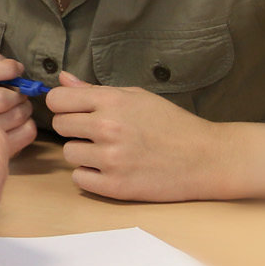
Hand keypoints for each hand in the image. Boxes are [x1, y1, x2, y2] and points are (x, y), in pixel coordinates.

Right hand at [0, 44, 36, 155]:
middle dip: (18, 90)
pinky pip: (25, 133)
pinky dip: (29, 125)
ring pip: (15, 116)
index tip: (15, 68)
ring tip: (19, 105)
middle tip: (19, 91)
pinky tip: (19, 122)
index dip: (4, 68)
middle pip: (1, 98)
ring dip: (25, 106)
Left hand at [46, 72, 262, 201]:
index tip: (74, 112)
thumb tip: (62, 79)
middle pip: (59, 126)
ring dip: (84, 154)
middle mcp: (108, 127)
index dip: (63, 106)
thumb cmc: (172, 125)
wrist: (208, 158)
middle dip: (75, 129)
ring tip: (112, 152)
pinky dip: (91, 176)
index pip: (56, 100)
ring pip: (69, 154)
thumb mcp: (137, 97)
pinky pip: (79, 179)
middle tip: (99, 134)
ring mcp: (111, 159)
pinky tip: (113, 170)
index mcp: (112, 101)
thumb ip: (96, 90)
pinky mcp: (115, 186)